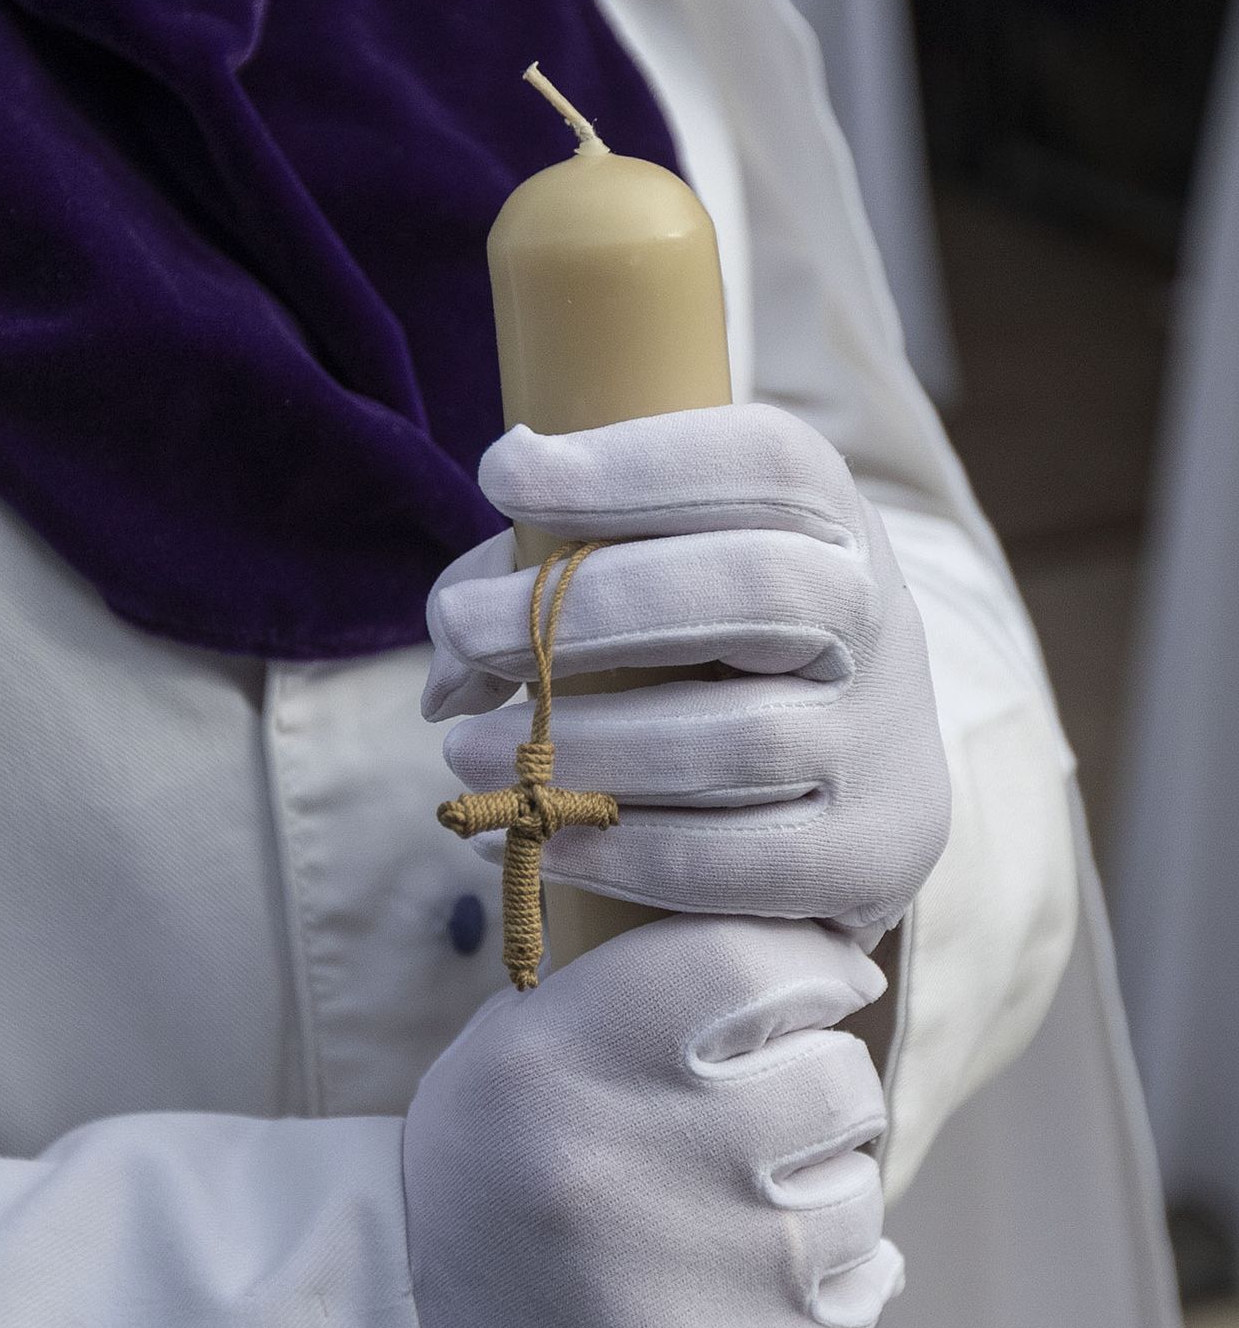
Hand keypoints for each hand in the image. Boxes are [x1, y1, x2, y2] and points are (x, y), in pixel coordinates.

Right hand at [403, 915, 901, 1327]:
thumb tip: (810, 948)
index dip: (812, 970)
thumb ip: (638, 990)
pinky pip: (862, 1295)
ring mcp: (690, 1269)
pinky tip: (761, 1284)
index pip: (752, 959)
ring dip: (822, 1198)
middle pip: (836, 1079)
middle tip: (768, 1124)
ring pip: (857, 1192)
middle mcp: (626, 1151)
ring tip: (740, 1221)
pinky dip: (834, 1286)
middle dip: (819, 1095)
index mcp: (563, 1053)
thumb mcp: (514, 1054)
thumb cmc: (483, 1185)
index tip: (826, 990)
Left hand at [424, 404, 950, 944]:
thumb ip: (541, 596)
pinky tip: (517, 838)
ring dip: (581, 747)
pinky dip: (606, 850)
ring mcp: (882, 750)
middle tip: (458, 628)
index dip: (636, 464)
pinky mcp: (863, 864)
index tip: (503, 473)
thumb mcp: (654, 597)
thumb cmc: (711, 673)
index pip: (768, 464)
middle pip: (758, 591)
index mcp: (838, 527)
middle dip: (591, 608)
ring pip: (736, 742)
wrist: (845, 811)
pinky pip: (724, 863)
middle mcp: (882, 624)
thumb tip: (444, 680)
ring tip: (460, 754)